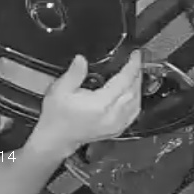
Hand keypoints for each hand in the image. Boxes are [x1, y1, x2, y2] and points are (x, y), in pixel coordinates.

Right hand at [27, 51, 142, 158]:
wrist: (56, 139)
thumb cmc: (56, 116)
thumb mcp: (60, 89)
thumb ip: (74, 73)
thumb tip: (82, 59)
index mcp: (101, 105)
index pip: (124, 81)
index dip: (132, 66)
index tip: (135, 54)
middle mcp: (113, 116)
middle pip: (134, 91)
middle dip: (137, 74)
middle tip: (135, 60)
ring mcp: (116, 125)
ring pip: (136, 103)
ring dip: (138, 87)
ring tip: (135, 74)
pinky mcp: (116, 130)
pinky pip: (133, 114)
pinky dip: (135, 101)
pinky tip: (132, 93)